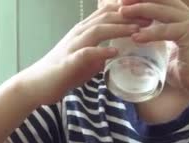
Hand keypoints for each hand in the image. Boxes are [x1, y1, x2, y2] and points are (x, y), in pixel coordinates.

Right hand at [19, 4, 145, 104]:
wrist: (37, 84)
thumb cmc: (62, 72)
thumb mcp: (85, 61)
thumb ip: (99, 55)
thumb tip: (114, 55)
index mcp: (84, 31)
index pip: (108, 13)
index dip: (128, 10)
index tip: (148, 12)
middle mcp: (79, 33)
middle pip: (107, 17)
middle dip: (130, 16)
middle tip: (151, 17)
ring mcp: (73, 46)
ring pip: (98, 30)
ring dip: (119, 29)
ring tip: (138, 31)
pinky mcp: (68, 61)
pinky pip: (87, 53)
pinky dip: (102, 51)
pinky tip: (115, 53)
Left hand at [120, 0, 188, 96]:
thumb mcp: (170, 55)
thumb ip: (158, 49)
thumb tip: (138, 56)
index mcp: (184, 18)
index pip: (162, 1)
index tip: (124, 2)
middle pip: (161, 0)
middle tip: (119, 2)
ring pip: (161, 10)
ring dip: (139, 10)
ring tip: (121, 13)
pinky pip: (165, 30)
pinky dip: (149, 33)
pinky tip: (135, 36)